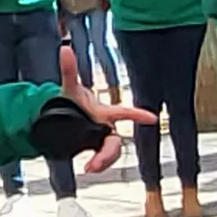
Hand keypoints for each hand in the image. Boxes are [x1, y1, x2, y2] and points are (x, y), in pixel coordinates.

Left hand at [57, 45, 154, 174]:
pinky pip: (104, 158)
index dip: (137, 114)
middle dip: (109, 154)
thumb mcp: (69, 88)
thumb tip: (65, 48)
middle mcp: (106, 126)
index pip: (123, 112)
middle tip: (94, 164)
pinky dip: (99, 164)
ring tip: (89, 167)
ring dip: (104, 161)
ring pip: (112, 152)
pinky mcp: (97, 148)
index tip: (152, 118)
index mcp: (103, 112)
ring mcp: (102, 138)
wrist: (65, 114)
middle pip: (116, 141)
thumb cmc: (72, 100)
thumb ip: (68, 70)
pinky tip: (88, 168)